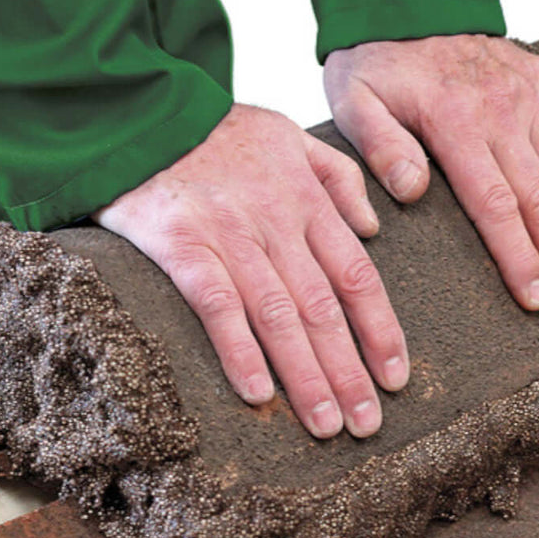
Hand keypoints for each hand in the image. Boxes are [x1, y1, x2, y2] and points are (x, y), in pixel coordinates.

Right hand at [92, 103, 408, 438]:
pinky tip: (257, 394)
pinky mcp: (183, 246)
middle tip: (366, 424)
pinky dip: (239, 351)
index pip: (356, 277)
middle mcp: (276, 222)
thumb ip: (338, 175)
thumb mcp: (289, 133)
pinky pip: (218, 306)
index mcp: (305, 199)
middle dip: (349, 370)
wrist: (143, 113)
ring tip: (324, 425)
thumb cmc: (216, 130)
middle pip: (323, 307)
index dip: (380, 331)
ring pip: (279, 315)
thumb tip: (373, 228)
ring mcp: (229, 235)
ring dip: (306, 375)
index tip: (395, 377)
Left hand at [324, 34, 538, 310]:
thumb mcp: (355, 102)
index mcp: (455, 122)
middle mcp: (501, 109)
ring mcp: (527, 92)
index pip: (494, 203)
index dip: (515, 253)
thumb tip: (412, 191)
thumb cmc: (373, 61)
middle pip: (538, 194)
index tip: (530, 292)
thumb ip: (382, 147)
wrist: (405, 1)